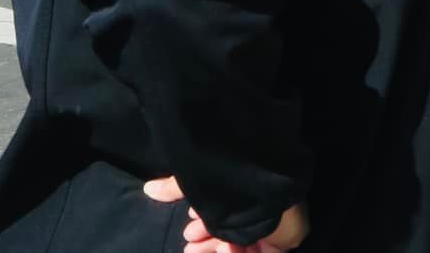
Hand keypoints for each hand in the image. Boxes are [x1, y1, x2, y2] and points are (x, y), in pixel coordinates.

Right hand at [144, 176, 307, 252]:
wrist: (270, 184)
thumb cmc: (238, 182)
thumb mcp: (201, 183)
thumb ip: (176, 188)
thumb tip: (148, 188)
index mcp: (243, 200)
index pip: (223, 221)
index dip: (204, 228)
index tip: (189, 231)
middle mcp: (257, 215)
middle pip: (229, 237)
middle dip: (207, 243)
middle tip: (191, 246)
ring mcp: (269, 231)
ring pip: (240, 248)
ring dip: (217, 248)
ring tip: (202, 248)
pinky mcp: (281, 245)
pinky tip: (227, 248)